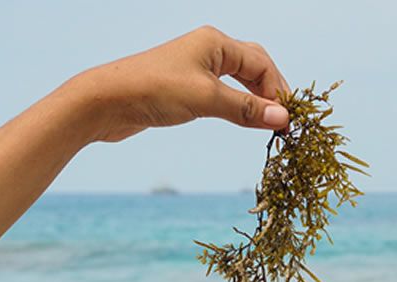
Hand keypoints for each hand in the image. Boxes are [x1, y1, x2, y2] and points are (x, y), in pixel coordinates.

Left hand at [74, 26, 290, 142]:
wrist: (108, 101)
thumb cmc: (155, 91)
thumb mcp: (206, 99)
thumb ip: (246, 109)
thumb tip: (283, 119)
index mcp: (216, 42)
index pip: (262, 63)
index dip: (278, 91)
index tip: (288, 121)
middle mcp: (208, 49)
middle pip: (254, 66)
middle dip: (270, 92)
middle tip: (283, 120)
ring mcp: (196, 67)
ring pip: (238, 80)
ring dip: (255, 100)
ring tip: (268, 123)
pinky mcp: (185, 87)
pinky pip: (223, 92)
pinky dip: (238, 105)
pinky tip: (242, 118)